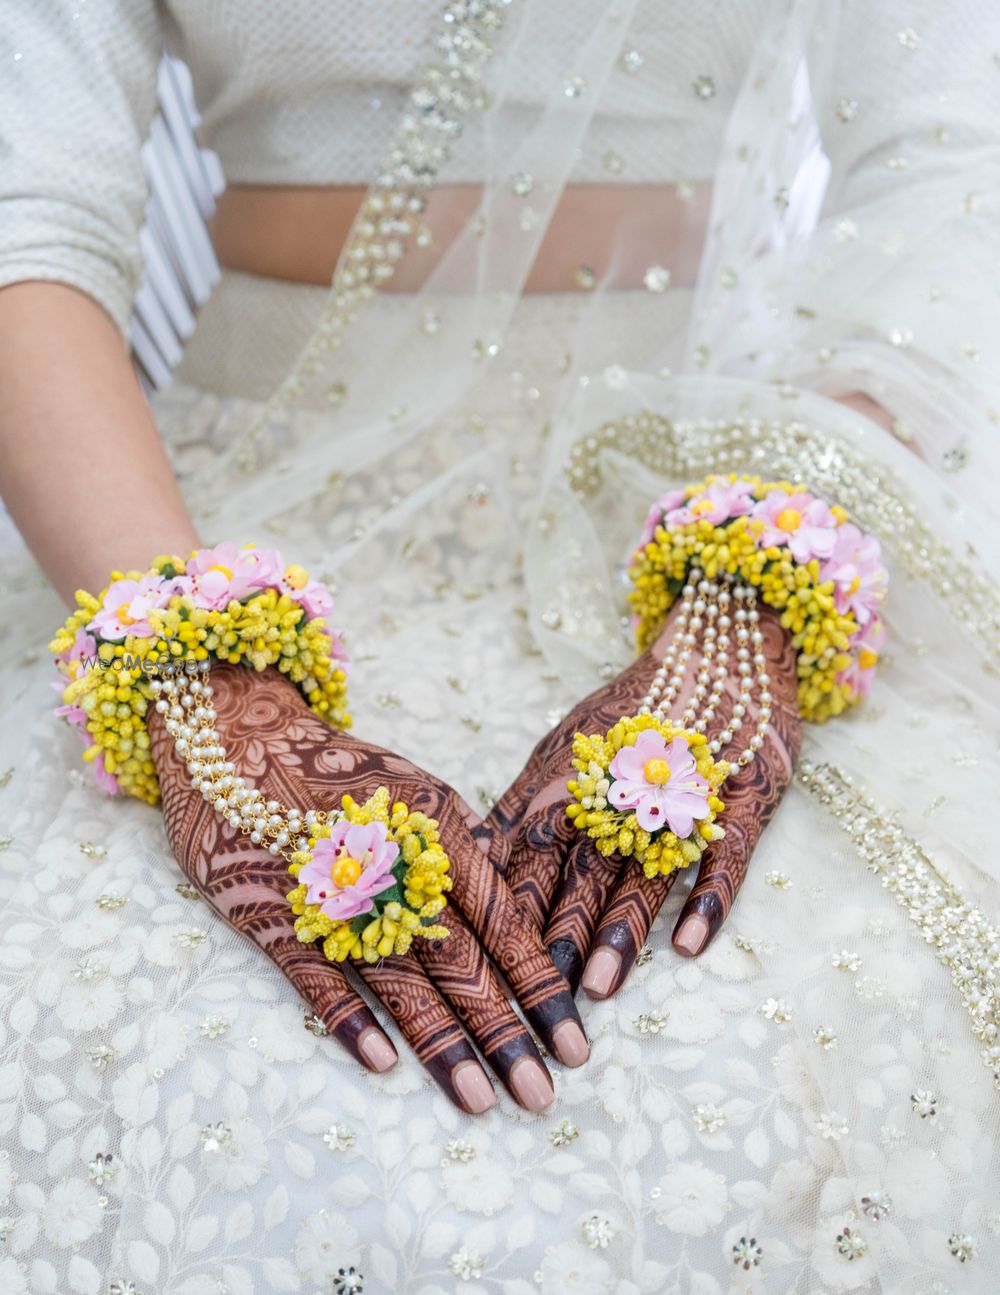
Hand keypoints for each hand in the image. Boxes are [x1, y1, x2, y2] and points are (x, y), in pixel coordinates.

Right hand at [148, 664, 588, 1113]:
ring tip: (481, 1100)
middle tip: (541, 1096)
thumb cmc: (340, 770)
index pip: (501, 920)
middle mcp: (392, 863)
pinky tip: (382, 1064)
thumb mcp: (416, 792)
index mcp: (437, 829)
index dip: (539, 985)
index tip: (574, 1044)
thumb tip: (512, 912)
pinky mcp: (273, 911)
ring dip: (441, 1043)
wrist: (237, 735)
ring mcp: (330, 891)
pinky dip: (349, 1017)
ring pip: (397, 978)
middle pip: (459, 960)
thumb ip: (463, 850)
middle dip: (504, 1032)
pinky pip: (317, 975)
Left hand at [486, 603, 801, 998]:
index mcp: (572, 783)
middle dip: (558, 940)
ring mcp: (684, 795)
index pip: (531, 858)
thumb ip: (524, 804)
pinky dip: (706, 899)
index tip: (486, 973)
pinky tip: (689, 945)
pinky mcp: (740, 798)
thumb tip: (474, 859)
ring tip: (599, 990)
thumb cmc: (632, 709)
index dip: (509, 915)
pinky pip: (722, 855)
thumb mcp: (566, 748)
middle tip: (538, 1004)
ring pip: (643, 872)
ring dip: (619, 932)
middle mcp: (621, 792)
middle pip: (580, 874)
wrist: (720, 645)